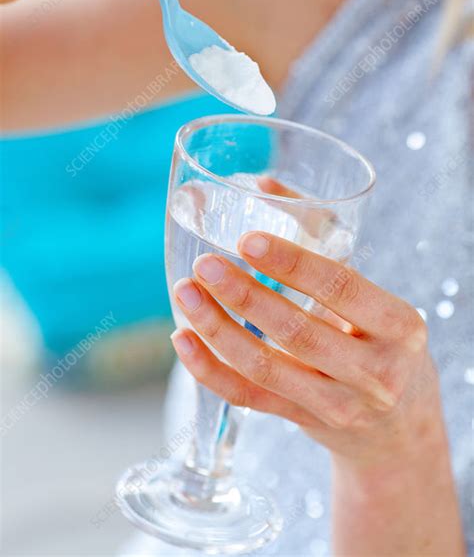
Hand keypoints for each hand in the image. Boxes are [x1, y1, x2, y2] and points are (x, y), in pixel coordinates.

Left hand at [171, 231, 439, 467]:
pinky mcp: (303, 422)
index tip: (246, 240)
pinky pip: (248, 397)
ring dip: (217, 329)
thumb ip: (324, 236)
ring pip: (265, 368)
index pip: (340, 287)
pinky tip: (182, 339)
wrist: (400, 424)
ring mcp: (338, 404)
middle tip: (205, 265)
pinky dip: (210, 370)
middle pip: (297, 332)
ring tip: (185, 293)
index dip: (291, 263)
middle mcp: (374, 371)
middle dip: (243, 295)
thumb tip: (263, 184)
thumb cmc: (382, 340)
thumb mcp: (376, 296)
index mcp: (399, 325)